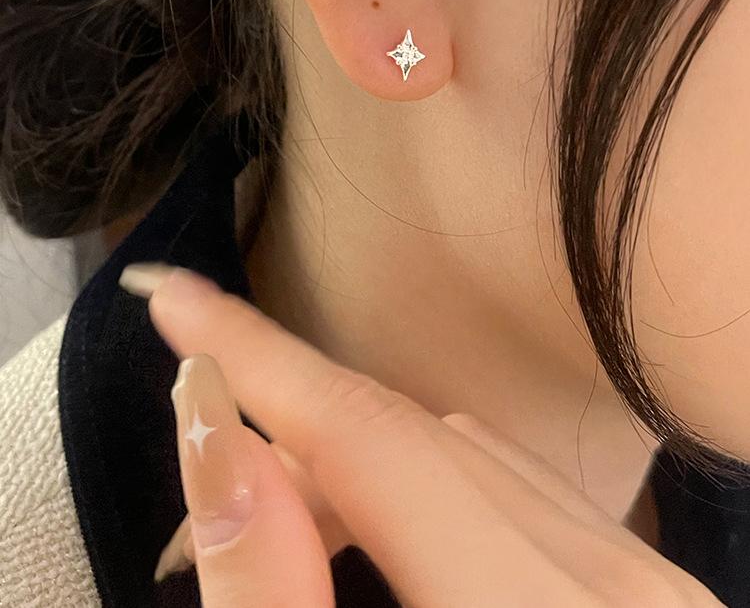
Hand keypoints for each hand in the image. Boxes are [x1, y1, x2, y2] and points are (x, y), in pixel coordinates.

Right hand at [123, 263, 720, 606]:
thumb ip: (275, 606)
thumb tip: (216, 442)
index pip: (373, 439)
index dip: (260, 358)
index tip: (170, 298)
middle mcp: (627, 590)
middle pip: (418, 445)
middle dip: (292, 437)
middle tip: (198, 490)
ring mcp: (662, 592)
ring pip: (469, 461)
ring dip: (357, 471)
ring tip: (280, 531)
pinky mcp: (662, 600)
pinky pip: (520, 499)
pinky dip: (429, 497)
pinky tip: (379, 545)